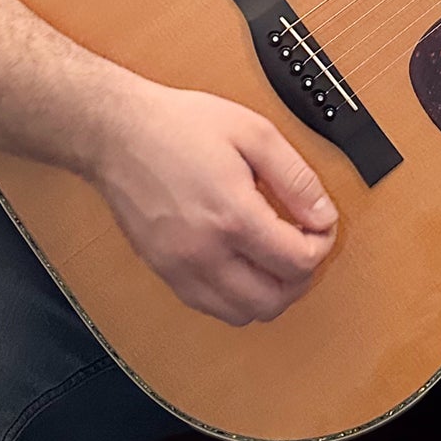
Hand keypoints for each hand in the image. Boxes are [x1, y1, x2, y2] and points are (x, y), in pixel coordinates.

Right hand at [86, 82, 338, 324]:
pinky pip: (210, 308)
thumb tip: (323, 214)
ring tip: (275, 257)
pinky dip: (237, 297)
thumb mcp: (254, 133)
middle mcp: (204, 253)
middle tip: (303, 245)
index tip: (320, 225)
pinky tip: (243, 264)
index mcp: (232, 216)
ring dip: (270, 294)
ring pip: (241, 315)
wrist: (117, 133)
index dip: (322, 245)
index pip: (298, 262)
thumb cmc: (180, 126)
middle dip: (301, 277)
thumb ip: (296, 178)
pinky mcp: (163, 272)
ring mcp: (179, 268)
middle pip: (274, 301)